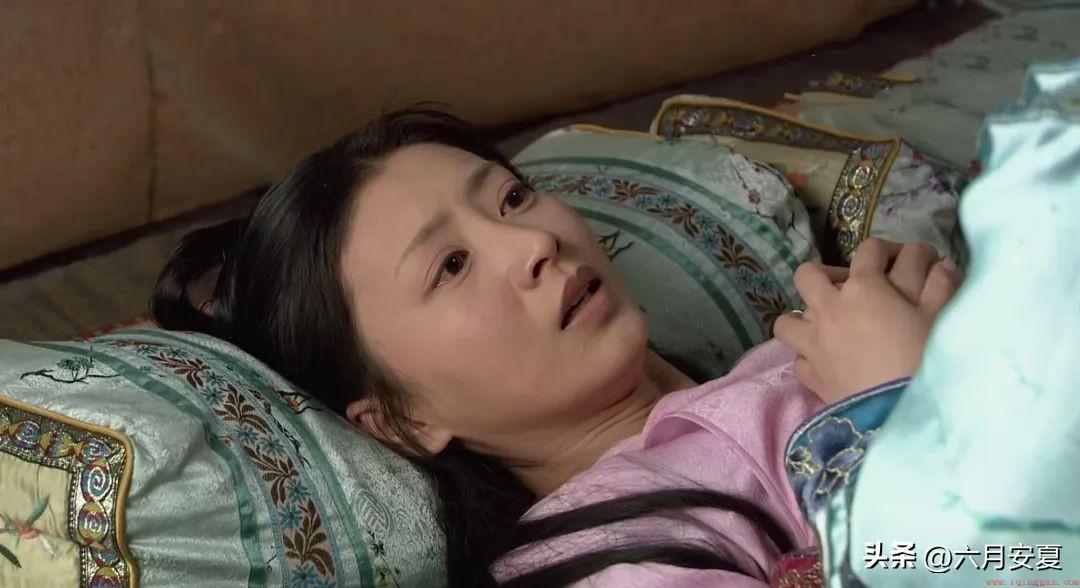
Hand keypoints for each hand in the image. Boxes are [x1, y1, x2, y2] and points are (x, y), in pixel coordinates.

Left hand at [773, 239, 961, 402]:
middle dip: (826, 274)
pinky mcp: (810, 375)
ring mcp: (812, 343)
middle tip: (850, 288)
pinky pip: (797, 359)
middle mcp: (829, 309)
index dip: (886, 249)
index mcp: (863, 288)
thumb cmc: (925, 358)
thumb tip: (944, 263)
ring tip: (825, 325)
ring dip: (802, 318)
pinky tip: (826, 360)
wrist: (902, 412)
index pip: (868, 250)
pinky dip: (808, 356)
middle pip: (808, 274)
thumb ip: (942, 285)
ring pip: (787, 319)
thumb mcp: (942, 317)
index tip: (903, 259)